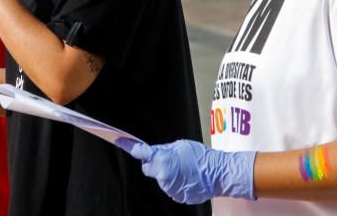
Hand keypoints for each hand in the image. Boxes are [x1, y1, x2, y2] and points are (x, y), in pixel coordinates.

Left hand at [130, 140, 256, 203]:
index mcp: (162, 160)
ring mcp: (169, 189)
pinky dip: (175, 183)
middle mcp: (162, 176)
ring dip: (166, 174)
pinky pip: (170, 187)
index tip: (118, 140)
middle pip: (149, 168)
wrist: (218, 174)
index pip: (141, 153)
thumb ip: (163, 150)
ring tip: (183, 169)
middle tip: (170, 158)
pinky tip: (186, 178)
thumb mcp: (180, 145)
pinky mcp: (177, 197)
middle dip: (155, 163)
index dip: (128, 146)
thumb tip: (152, 151)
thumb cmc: (200, 156)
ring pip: (160, 179)